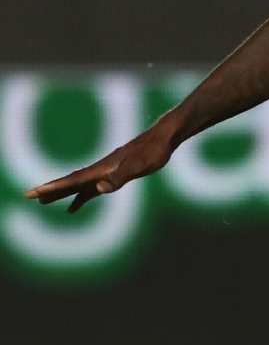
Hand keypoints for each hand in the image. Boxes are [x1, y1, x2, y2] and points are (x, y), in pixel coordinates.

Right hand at [24, 120, 176, 212]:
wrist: (164, 138)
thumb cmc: (153, 151)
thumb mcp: (139, 166)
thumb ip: (119, 177)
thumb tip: (99, 189)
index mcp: (101, 169)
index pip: (72, 180)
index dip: (53, 188)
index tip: (33, 192)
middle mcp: (100, 169)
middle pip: (70, 182)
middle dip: (50, 190)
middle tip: (29, 196)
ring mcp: (107, 171)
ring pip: (78, 185)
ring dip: (61, 194)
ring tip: (43, 203)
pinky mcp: (116, 174)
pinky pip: (91, 188)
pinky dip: (81, 197)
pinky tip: (75, 206)